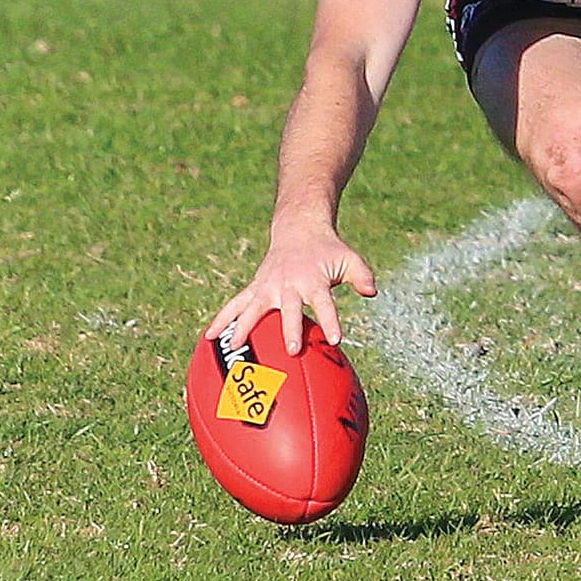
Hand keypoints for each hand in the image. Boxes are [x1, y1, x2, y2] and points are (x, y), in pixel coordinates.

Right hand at [204, 226, 377, 354]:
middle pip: (288, 310)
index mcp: (312, 279)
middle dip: (289, 329)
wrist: (299, 229)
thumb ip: (361, 275)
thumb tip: (372, 291)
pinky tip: (208, 338)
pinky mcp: (255, 289)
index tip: (335, 340)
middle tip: (292, 351)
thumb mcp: (349, 259)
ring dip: (243, 327)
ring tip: (233, 347)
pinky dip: (222, 319)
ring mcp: (267, 286)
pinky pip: (235, 305)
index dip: (330, 320)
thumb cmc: (328, 250)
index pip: (324, 302)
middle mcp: (287, 284)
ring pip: (252, 308)